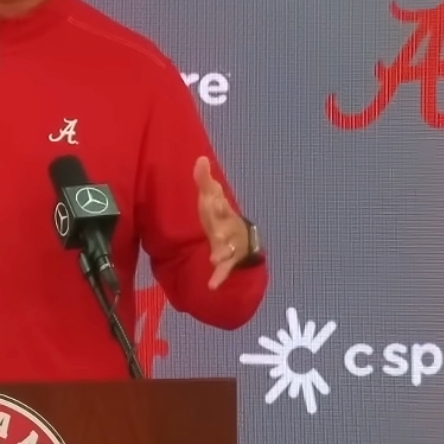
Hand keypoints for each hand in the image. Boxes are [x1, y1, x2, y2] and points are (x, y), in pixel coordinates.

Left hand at [194, 156, 248, 289]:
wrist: (242, 236)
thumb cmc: (220, 214)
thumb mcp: (211, 196)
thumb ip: (204, 179)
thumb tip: (200, 158)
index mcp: (223, 212)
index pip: (221, 206)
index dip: (218, 203)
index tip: (213, 198)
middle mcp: (229, 228)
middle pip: (225, 228)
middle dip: (221, 230)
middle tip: (216, 233)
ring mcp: (230, 245)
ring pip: (227, 250)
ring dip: (221, 253)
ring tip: (213, 259)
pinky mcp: (228, 260)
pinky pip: (224, 270)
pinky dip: (219, 277)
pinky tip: (212, 286)